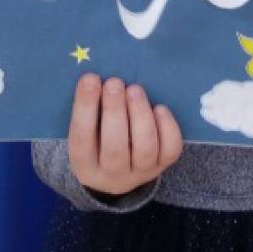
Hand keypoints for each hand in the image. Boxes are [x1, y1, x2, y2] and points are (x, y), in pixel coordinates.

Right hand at [68, 73, 182, 197]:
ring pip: (145, 148)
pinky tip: (159, 107)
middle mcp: (113, 174)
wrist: (119, 173)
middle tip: (114, 82)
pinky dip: (167, 127)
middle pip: (115, 148)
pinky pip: (169, 150)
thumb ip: (89, 110)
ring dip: (140, 115)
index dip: (85, 107)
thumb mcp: (86, 132)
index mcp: (85, 165)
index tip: (90, 78)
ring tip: (134, 89)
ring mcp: (140, 172)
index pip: (82, 137)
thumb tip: (95, 77)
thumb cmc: (98, 140)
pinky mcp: (162, 165)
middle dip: (115, 111)